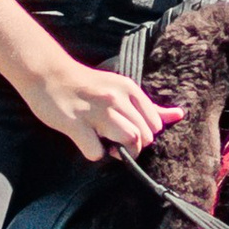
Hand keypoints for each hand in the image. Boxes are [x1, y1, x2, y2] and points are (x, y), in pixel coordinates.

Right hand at [16, 52, 170, 161]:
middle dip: (134, 147)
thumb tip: (179, 115)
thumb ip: (148, 106)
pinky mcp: (75, 124)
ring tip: (106, 146)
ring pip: (129, 141)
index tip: (129, 133)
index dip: (145, 135)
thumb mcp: (121, 88)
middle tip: (116, 143)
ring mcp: (96, 112)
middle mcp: (116, 99)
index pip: (155, 125)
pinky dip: (94, 153)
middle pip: (144, 136)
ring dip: (120, 152)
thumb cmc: (87, 86)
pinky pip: (96, 152)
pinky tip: (86, 142)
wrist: (49, 74)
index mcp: (128, 89)